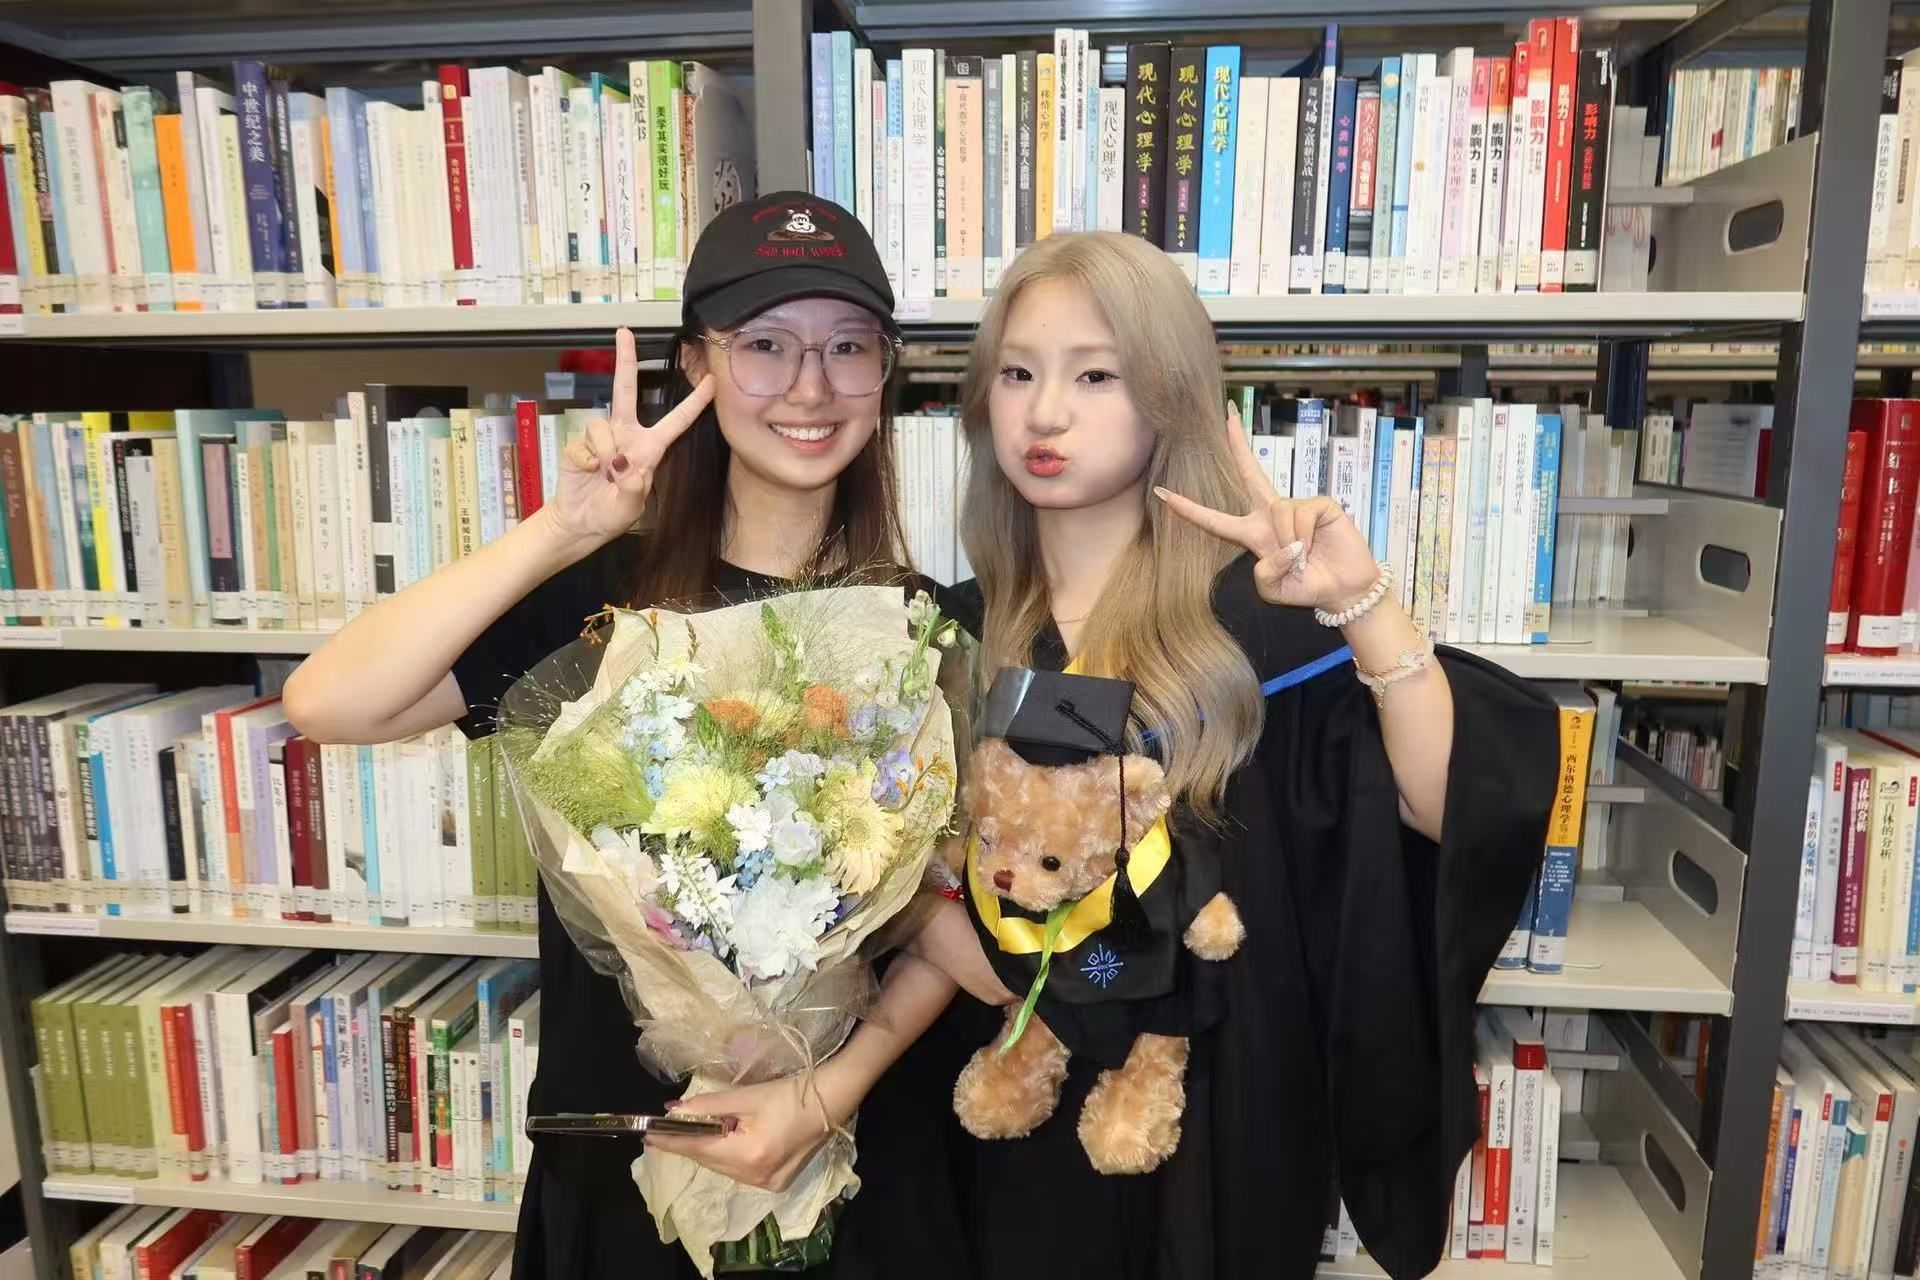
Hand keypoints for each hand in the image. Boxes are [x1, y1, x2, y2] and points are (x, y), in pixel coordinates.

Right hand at [543, 326, 716, 553]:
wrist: (580, 523)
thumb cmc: (611, 515)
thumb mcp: (630, 508)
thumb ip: (633, 489)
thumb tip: (623, 464)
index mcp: (649, 448)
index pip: (676, 422)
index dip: (694, 403)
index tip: (712, 382)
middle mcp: (626, 435)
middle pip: (626, 391)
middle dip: (625, 360)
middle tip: (624, 331)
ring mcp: (601, 438)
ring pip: (601, 426)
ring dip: (602, 453)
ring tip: (603, 475)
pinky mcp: (578, 443)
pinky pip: (581, 442)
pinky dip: (584, 460)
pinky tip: (586, 473)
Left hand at [642, 1076, 839, 1193]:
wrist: (831, 1102)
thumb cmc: (789, 1093)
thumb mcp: (746, 1096)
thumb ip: (708, 1105)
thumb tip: (674, 1111)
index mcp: (748, 1155)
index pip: (698, 1148)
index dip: (671, 1141)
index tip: (647, 1136)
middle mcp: (755, 1177)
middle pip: (710, 1161)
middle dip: (690, 1143)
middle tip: (669, 1128)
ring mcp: (767, 1184)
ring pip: (724, 1167)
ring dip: (710, 1149)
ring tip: (700, 1130)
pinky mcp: (776, 1183)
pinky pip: (740, 1171)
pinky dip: (729, 1156)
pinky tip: (727, 1139)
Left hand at [1154, 402, 1381, 611]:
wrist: (1344, 590)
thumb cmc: (1307, 588)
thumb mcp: (1274, 590)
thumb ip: (1264, 575)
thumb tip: (1279, 546)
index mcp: (1253, 534)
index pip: (1214, 520)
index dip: (1188, 509)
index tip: (1161, 494)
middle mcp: (1271, 515)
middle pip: (1250, 473)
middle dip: (1238, 443)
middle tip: (1227, 414)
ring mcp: (1296, 507)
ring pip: (1278, 512)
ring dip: (1290, 542)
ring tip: (1304, 557)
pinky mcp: (1320, 504)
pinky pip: (1301, 514)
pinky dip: (1305, 536)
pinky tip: (1316, 545)